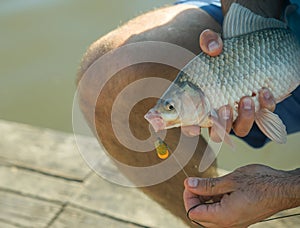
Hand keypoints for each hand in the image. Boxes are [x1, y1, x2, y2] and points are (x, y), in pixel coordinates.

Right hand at [181, 30, 275, 139]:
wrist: (245, 51)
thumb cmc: (222, 52)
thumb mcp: (212, 43)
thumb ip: (208, 41)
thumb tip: (214, 49)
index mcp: (201, 104)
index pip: (191, 124)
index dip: (191, 129)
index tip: (195, 128)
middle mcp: (218, 114)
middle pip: (217, 134)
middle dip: (221, 125)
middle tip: (224, 108)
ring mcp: (238, 113)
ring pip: (240, 130)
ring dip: (244, 119)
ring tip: (246, 99)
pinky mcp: (257, 108)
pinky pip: (263, 116)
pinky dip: (265, 107)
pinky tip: (264, 91)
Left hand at [183, 164, 298, 226]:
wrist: (283, 188)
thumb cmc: (261, 183)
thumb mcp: (230, 180)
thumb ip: (207, 185)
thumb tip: (189, 184)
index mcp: (224, 216)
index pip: (193, 213)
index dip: (188, 197)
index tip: (189, 183)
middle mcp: (229, 224)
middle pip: (200, 217)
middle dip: (195, 199)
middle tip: (197, 183)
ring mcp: (235, 222)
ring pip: (209, 215)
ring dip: (205, 200)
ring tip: (209, 184)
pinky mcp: (239, 218)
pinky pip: (220, 214)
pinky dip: (215, 202)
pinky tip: (219, 189)